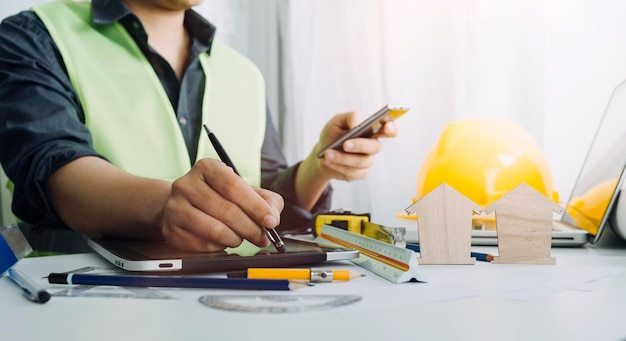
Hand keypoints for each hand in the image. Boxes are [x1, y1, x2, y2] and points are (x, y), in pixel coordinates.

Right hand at [161, 158, 283, 251]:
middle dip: (250, 228)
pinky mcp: (170, 229)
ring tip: (241, 238)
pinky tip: (223, 241)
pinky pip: (202, 245)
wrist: (184, 205)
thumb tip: (272, 217)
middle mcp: (186, 184)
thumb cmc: (219, 196)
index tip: (270, 221)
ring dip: (235, 239)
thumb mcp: (245, 190)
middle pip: (226, 210)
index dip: (256, 206)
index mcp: (207, 168)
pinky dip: (219, 247)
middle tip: (262, 237)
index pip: (234, 187)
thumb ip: (266, 200)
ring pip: (214, 230)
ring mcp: (175, 207)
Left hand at [315, 111, 397, 180]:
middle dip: (360, 145)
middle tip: (345, 144)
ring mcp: (368, 161)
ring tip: (328, 153)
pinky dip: (338, 166)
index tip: (387, 126)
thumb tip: (358, 123)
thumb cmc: (333, 135)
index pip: (389, 129)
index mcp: (371, 131)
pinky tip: (328, 161)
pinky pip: (353, 172)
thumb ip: (349, 117)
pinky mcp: (361, 173)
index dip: (392, 128)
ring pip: (361, 161)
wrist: (322, 155)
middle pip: (375, 147)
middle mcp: (372, 146)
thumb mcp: (337, 121)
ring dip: (342, 158)